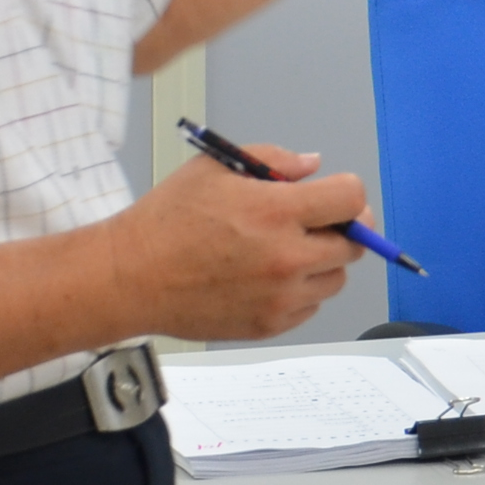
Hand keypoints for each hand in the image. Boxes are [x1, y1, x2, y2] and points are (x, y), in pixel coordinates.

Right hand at [113, 143, 365, 341]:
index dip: (347, 193)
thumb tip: (313, 166)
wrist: (130, 278)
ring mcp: (281, 297)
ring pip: (336, 278)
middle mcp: (287, 258)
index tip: (334, 196)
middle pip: (353, 244)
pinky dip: (299, 291)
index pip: (351, 200)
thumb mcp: (215, 168)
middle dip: (339, 228)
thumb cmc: (167, 220)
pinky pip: (310, 306)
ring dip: (322, 262)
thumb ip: (273, 160)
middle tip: (313, 223)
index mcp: (276, 213)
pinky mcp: (269, 325)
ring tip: (283, 250)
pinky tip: (266, 277)